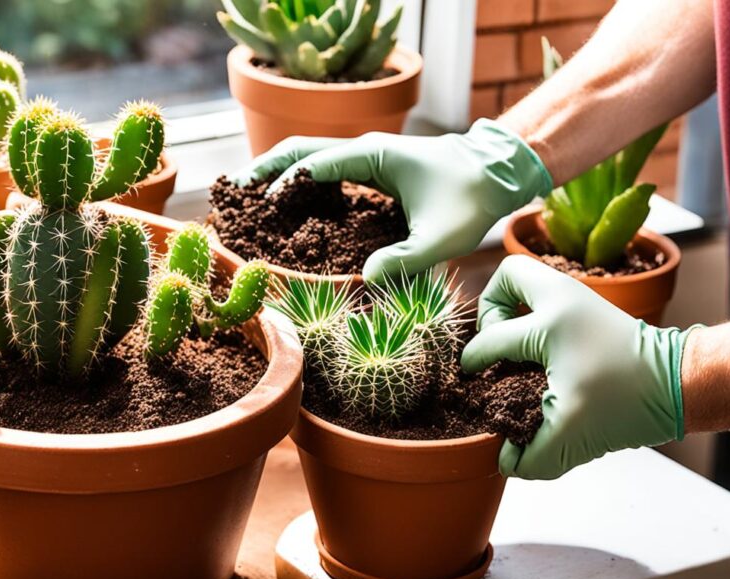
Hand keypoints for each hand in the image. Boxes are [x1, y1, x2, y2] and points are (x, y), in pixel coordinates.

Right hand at [231, 120, 552, 282]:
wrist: (495, 172)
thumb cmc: (470, 199)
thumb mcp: (443, 236)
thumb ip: (407, 258)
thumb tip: (368, 279)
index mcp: (374, 155)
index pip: (316, 163)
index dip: (285, 182)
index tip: (261, 205)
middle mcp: (364, 148)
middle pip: (301, 149)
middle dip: (266, 167)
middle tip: (234, 190)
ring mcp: (366, 155)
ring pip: (309, 155)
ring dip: (278, 171)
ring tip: (247, 194)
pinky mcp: (371, 167)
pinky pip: (325, 168)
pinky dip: (299, 179)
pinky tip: (286, 202)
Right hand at [461, 255, 697, 479]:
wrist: (681, 384)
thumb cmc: (629, 401)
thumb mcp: (574, 435)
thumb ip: (533, 457)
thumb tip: (508, 462)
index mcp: (550, 323)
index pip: (491, 338)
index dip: (474, 360)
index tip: (472, 376)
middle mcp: (562, 299)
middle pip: (508, 276)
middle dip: (491, 306)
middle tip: (497, 340)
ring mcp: (579, 298)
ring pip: (530, 281)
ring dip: (514, 309)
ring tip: (516, 347)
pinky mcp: (592, 308)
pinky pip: (548, 298)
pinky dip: (536, 317)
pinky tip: (542, 355)